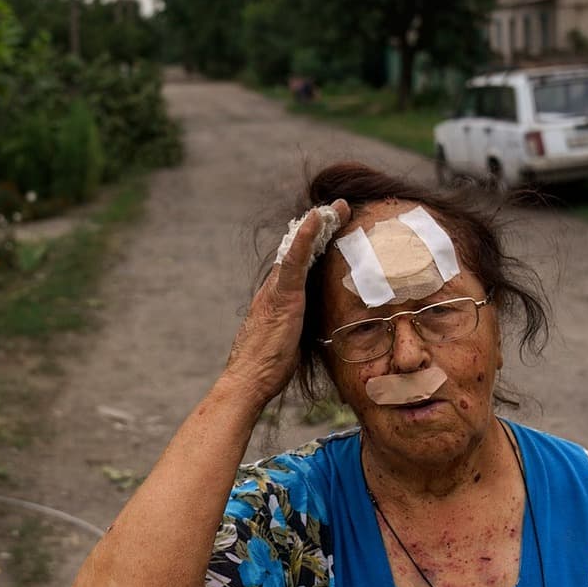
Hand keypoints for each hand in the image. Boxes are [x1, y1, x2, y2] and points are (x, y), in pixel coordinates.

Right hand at [220, 200, 350, 408]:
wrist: (249, 379)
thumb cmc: (268, 368)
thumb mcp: (290, 343)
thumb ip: (298, 330)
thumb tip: (309, 334)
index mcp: (277, 298)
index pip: (299, 265)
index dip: (314, 245)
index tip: (329, 230)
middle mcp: (274, 287)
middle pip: (299, 250)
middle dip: (319, 228)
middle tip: (339, 208)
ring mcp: (277, 288)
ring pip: (299, 248)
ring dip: (318, 224)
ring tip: (337, 206)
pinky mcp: (283, 294)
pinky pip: (296, 259)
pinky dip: (306, 235)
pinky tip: (318, 217)